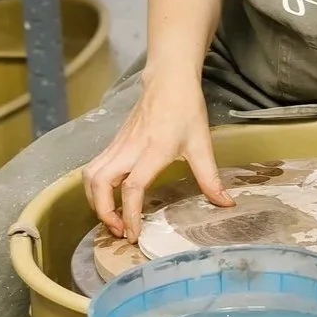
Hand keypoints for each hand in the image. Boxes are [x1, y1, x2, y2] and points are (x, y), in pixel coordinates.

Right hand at [82, 75, 230, 240]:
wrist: (169, 81)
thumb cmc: (186, 111)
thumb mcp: (202, 145)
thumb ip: (210, 178)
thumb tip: (225, 203)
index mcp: (154, 150)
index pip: (133, 187)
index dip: (130, 213)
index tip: (134, 234)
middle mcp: (129, 149)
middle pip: (99, 183)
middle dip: (103, 211)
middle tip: (118, 230)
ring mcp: (117, 145)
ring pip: (90, 176)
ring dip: (94, 200)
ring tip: (111, 217)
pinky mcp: (112, 143)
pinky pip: (93, 168)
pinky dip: (94, 188)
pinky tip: (108, 198)